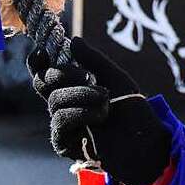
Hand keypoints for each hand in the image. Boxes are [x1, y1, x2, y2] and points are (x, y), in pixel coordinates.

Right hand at [27, 37, 171, 184]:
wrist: (145, 142)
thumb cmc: (133, 110)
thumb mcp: (116, 78)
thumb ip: (94, 60)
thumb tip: (73, 40)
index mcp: (72, 88)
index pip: (46, 73)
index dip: (38, 62)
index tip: (42, 51)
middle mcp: (63, 105)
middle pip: (44, 82)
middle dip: (64, 73)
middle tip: (89, 76)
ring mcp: (62, 125)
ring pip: (55, 100)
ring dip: (82, 95)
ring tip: (105, 100)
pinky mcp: (64, 143)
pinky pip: (61, 120)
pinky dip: (81, 112)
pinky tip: (100, 115)